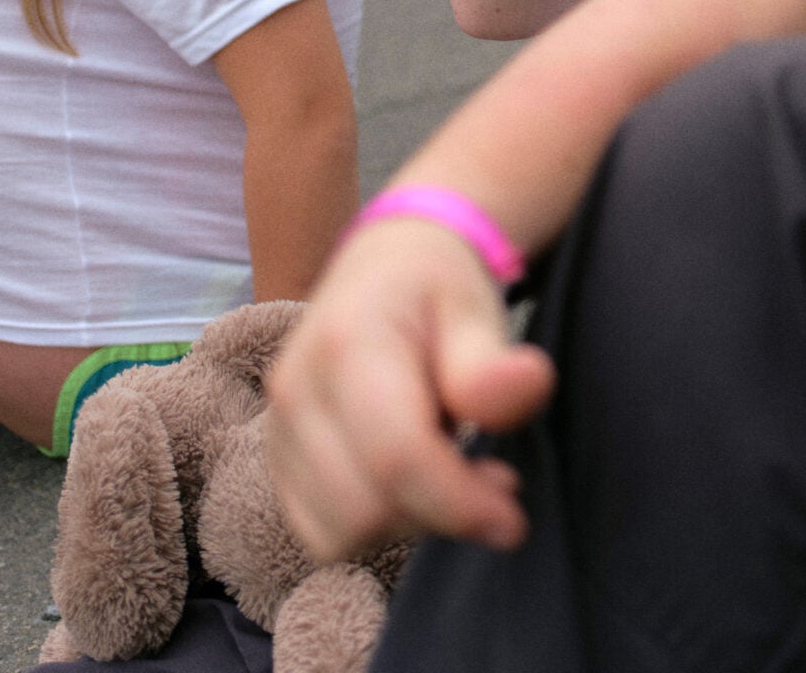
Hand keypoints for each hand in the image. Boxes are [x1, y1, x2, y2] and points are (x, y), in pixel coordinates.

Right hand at [264, 218, 556, 559]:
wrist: (383, 272)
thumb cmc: (435, 292)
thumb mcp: (476, 308)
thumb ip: (492, 360)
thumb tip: (528, 384)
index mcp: (347, 345)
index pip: (395, 457)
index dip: (458, 504)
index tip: (512, 519)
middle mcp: (296, 392)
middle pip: (364, 509)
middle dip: (437, 512)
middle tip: (489, 478)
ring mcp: (277, 431)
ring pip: (340, 533)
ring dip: (407, 521)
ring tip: (448, 470)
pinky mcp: (279, 465)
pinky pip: (321, 534)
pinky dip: (373, 527)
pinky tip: (409, 485)